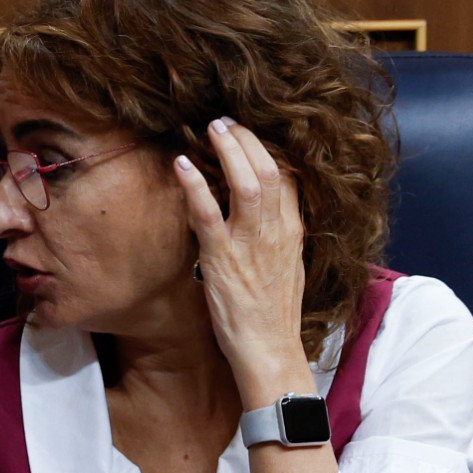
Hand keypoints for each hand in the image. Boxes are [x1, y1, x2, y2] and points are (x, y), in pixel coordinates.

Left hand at [172, 117, 310, 406]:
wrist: (269, 351)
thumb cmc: (272, 314)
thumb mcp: (286, 266)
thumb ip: (277, 235)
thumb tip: (264, 213)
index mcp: (292, 231)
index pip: (288, 177)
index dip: (268, 150)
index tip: (248, 134)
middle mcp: (275, 231)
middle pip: (270, 169)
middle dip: (247, 139)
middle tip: (224, 121)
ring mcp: (249, 243)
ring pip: (246, 182)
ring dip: (228, 150)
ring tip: (211, 127)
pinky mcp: (222, 258)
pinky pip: (208, 212)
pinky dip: (195, 184)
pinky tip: (180, 164)